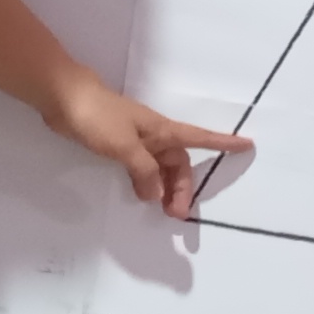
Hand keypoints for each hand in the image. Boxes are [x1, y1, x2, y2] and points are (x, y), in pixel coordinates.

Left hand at [52, 78, 247, 220]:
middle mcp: (155, 137)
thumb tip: (157, 195)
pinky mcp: (118, 146)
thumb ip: (143, 171)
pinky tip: (142, 196)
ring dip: (165, 189)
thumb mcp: (126, 146)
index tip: (247, 145)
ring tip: (163, 212)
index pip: (200, 139)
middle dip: (183, 189)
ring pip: (160, 169)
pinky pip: (142, 169)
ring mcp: (136, 141)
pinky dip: (147, 183)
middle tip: (178, 216)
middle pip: (178, 165)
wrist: (65, 98)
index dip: (223, 144)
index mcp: (163, 132)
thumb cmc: (99, 116)